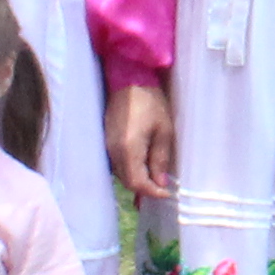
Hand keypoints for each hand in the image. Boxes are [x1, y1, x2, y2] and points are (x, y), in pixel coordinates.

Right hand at [111, 81, 176, 200]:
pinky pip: (117, 164)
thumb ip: (160, 159)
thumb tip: (160, 183)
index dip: (152, 192)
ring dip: (138, 180)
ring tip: (155, 178)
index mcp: (128, 150)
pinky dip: (131, 170)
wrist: (129, 80)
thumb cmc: (150, 102)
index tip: (168, 193)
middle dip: (146, 188)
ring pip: (121, 174)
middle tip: (163, 187)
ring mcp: (107, 147)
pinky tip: (143, 166)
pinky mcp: (106, 141)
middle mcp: (113, 152)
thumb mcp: (163, 131)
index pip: (137, 183)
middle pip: (128, 182)